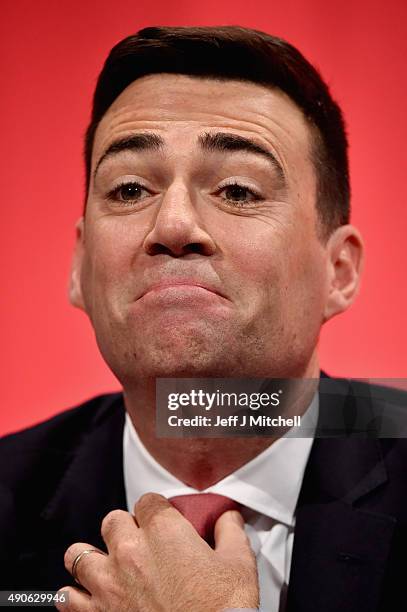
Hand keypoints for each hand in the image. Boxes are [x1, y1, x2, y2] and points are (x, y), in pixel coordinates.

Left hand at [57, 493, 258, 611]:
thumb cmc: (221, 611)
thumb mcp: (239, 564)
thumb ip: (230, 531)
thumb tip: (228, 517)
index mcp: (163, 532)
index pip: (148, 501)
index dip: (157, 510)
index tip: (164, 522)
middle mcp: (130, 551)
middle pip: (112, 521)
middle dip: (124, 529)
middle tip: (140, 545)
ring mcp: (109, 583)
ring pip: (79, 554)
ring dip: (93, 558)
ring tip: (106, 568)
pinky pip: (68, 597)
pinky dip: (76, 596)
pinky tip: (89, 598)